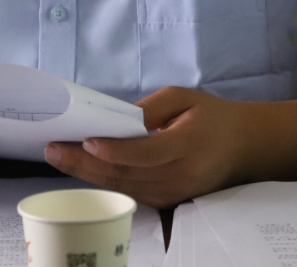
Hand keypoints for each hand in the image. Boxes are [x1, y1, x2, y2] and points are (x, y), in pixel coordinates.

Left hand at [43, 87, 253, 207]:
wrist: (243, 146)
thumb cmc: (212, 116)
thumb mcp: (185, 97)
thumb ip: (151, 108)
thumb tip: (116, 120)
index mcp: (188, 145)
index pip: (146, 153)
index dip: (115, 150)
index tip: (87, 140)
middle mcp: (181, 175)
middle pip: (127, 174)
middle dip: (85, 163)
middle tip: (54, 150)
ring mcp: (175, 192)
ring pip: (124, 187)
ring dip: (88, 174)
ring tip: (59, 158)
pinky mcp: (169, 200)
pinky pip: (131, 192)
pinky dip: (104, 181)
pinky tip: (82, 168)